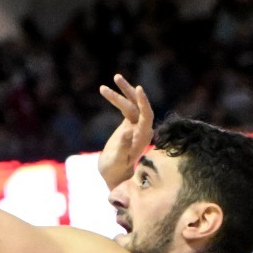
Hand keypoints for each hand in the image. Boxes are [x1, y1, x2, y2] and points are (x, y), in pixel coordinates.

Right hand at [97, 74, 153, 188]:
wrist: (114, 175)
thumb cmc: (115, 170)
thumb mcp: (117, 160)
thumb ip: (123, 146)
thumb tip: (128, 130)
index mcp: (143, 137)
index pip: (146, 115)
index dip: (143, 102)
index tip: (137, 89)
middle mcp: (143, 129)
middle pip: (138, 106)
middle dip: (128, 92)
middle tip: (116, 78)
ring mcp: (136, 126)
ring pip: (131, 105)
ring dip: (122, 92)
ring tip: (111, 80)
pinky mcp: (129, 124)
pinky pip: (125, 108)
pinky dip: (117, 99)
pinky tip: (106, 91)